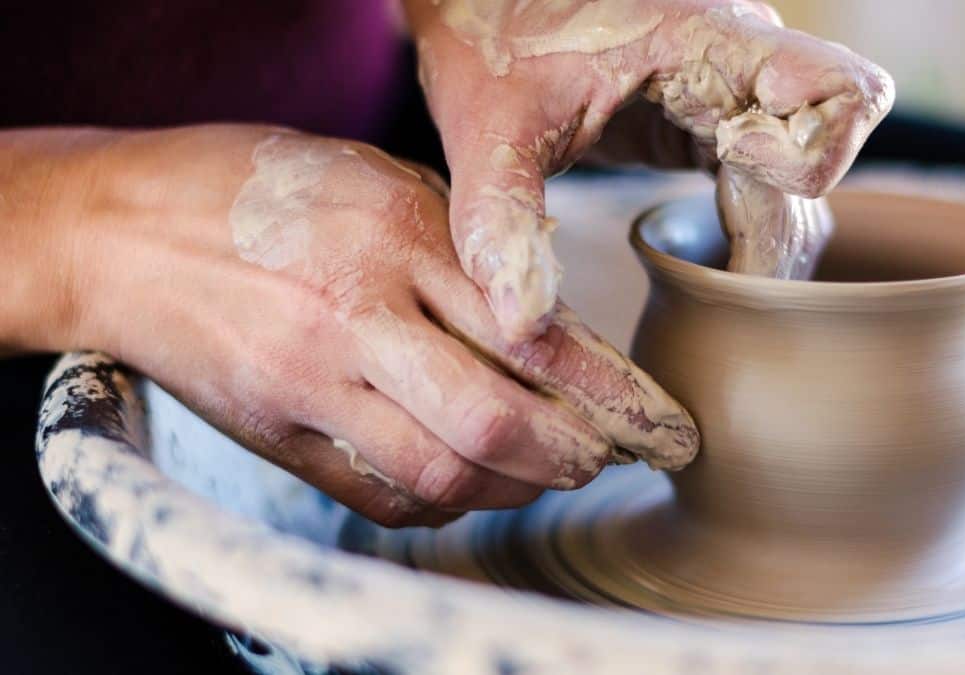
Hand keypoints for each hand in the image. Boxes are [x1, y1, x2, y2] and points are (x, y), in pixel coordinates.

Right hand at [16, 125, 697, 526]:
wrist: (124, 230)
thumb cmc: (257, 189)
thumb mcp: (377, 181)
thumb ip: (463, 250)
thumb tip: (549, 326)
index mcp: (399, 237)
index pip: (535, 334)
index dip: (611, 393)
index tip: (658, 422)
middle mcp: (359, 315)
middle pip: (497, 420)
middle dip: (576, 455)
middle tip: (613, 459)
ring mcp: (312, 382)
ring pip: (443, 471)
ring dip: (515, 486)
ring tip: (550, 474)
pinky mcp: (277, 432)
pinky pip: (379, 494)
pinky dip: (442, 503)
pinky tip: (469, 484)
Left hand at [405, 0, 893, 339]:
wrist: (482, 5)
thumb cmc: (488, 43)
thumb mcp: (486, 132)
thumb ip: (501, 220)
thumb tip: (522, 325)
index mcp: (707, 39)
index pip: (840, 89)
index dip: (813, 150)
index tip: (729, 161)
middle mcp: (743, 59)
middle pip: (824, 159)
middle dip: (777, 234)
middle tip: (716, 284)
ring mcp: (737, 89)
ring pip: (804, 179)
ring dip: (767, 238)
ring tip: (703, 282)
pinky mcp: (718, 118)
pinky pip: (773, 181)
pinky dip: (751, 229)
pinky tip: (704, 263)